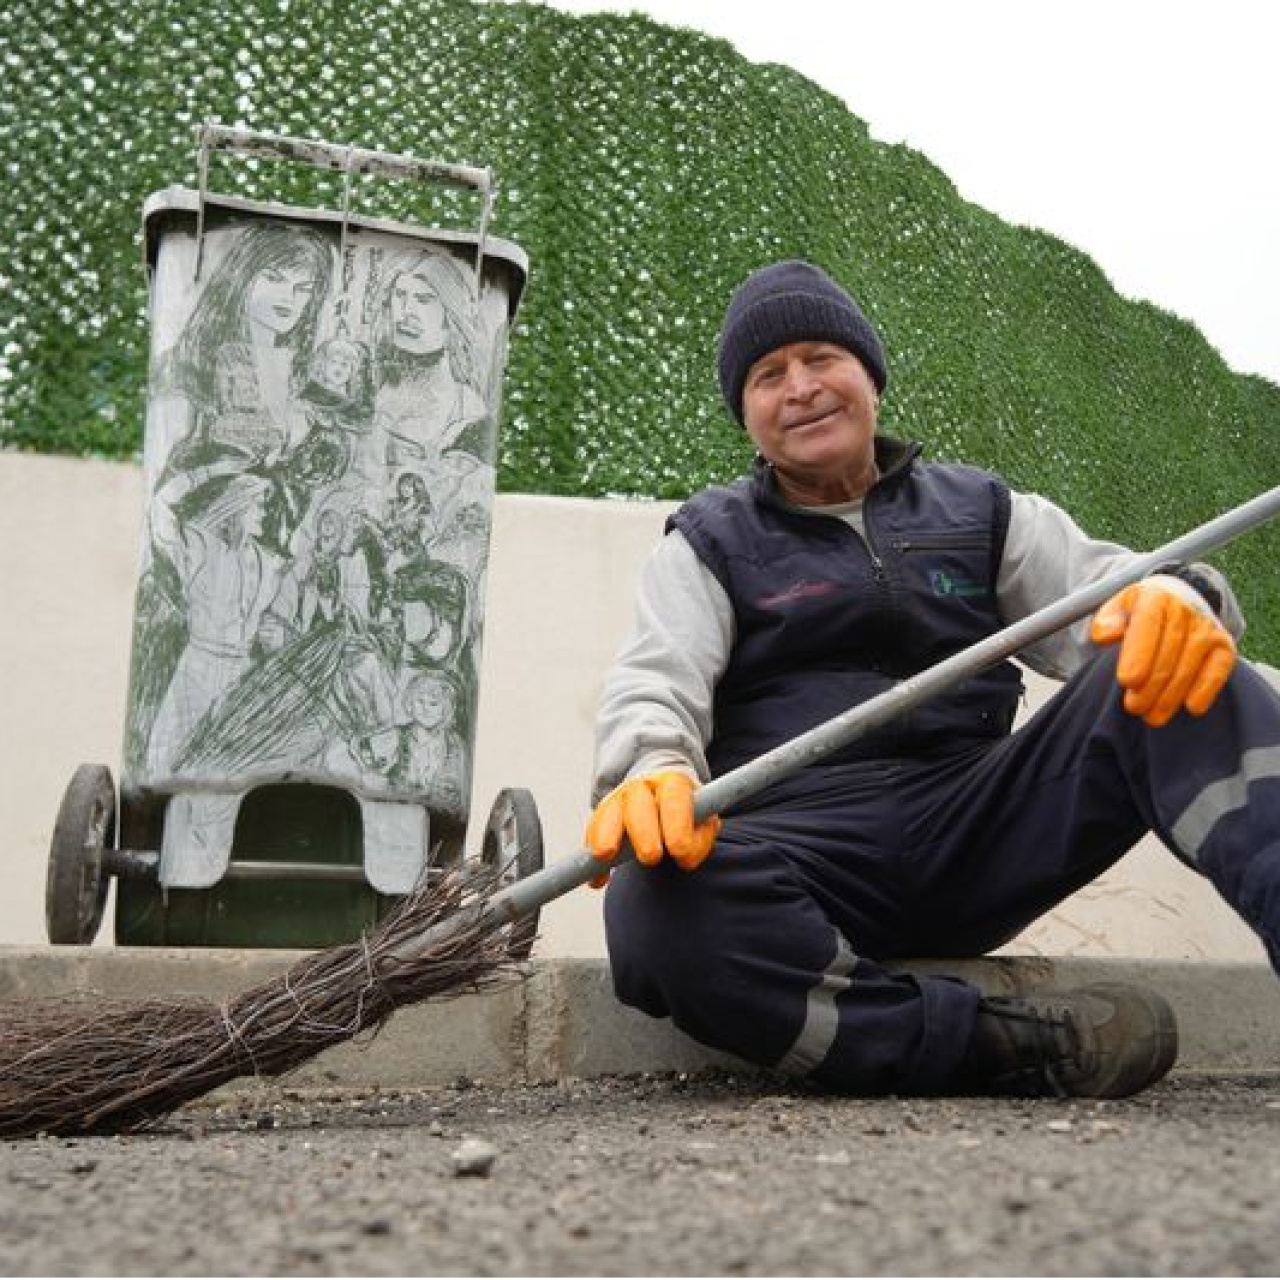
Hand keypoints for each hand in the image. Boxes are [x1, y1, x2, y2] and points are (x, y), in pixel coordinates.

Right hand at [586, 771, 720, 882]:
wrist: (661, 797)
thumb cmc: (687, 816)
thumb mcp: (703, 822)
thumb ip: (700, 837)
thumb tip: (686, 856)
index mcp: (672, 784)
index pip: (675, 798)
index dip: (677, 823)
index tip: (680, 851)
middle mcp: (642, 788)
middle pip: (638, 803)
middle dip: (644, 831)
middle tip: (651, 858)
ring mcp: (618, 800)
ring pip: (608, 813)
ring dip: (605, 835)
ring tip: (605, 856)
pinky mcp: (601, 817)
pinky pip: (593, 833)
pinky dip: (592, 856)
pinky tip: (598, 878)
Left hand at [1090, 576, 1235, 726]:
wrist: (1179, 599)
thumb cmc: (1140, 612)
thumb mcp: (1117, 609)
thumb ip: (1106, 622)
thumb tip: (1107, 636)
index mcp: (1155, 597)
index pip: (1147, 626)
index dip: (1138, 656)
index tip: (1127, 681)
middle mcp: (1185, 610)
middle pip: (1167, 654)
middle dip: (1149, 686)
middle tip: (1134, 708)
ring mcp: (1208, 629)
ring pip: (1188, 667)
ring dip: (1170, 696)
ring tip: (1152, 716)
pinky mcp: (1224, 646)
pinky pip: (1217, 671)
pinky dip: (1205, 690)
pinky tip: (1191, 707)